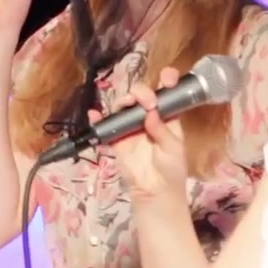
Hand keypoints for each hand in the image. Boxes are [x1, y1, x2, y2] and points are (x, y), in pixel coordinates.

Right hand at [106, 67, 188, 199]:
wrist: (155, 191)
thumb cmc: (171, 169)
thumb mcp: (173, 149)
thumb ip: (162, 130)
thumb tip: (150, 112)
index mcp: (166, 117)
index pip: (167, 95)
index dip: (167, 81)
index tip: (167, 76)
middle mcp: (147, 118)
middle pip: (140, 96)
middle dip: (142, 92)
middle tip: (147, 102)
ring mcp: (130, 127)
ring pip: (123, 106)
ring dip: (123, 100)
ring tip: (127, 104)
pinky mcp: (116, 138)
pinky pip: (105, 125)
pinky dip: (97, 117)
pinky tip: (94, 113)